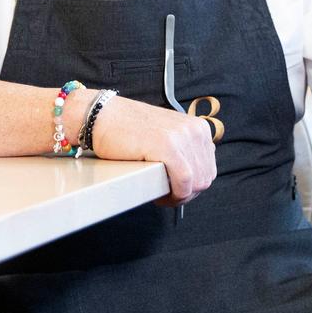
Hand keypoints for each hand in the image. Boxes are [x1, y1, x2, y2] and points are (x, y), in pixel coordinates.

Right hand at [92, 95, 216, 206]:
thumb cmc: (128, 128)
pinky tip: (159, 196)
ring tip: (161, 194)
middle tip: (165, 195)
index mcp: (198, 127)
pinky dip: (174, 196)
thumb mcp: (167, 134)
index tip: (175, 190)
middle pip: (205, 179)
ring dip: (179, 196)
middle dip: (186, 194)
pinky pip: (183, 182)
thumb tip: (196, 177)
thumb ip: (185, 149)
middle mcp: (195, 129)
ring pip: (196, 184)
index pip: (209, 169)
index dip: (193, 186)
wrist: (102, 116)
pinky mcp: (167, 146)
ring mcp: (182, 136)